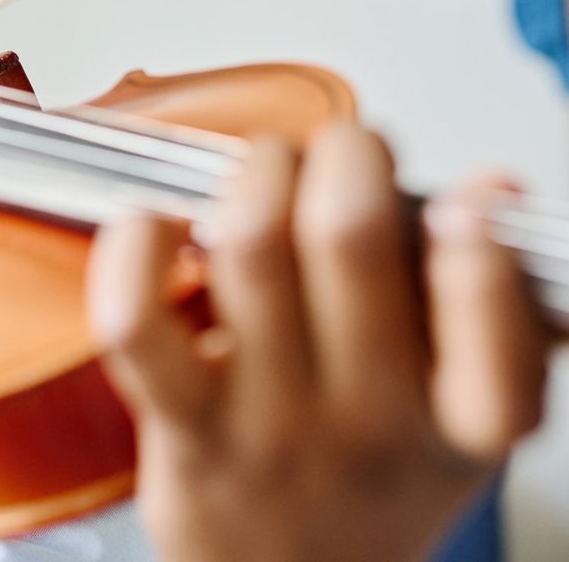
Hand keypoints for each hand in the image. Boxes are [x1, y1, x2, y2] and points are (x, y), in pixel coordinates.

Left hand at [87, 122, 547, 561]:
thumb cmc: (366, 473)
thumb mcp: (460, 407)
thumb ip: (491, 306)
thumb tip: (492, 188)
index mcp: (463, 417)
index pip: (494, 336)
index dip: (477, 251)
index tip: (460, 205)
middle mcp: (369, 420)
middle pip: (349, 237)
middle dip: (341, 155)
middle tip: (336, 156)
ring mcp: (269, 424)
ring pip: (251, 250)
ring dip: (251, 176)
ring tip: (260, 177)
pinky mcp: (181, 425)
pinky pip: (136, 321)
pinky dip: (134, 246)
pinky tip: (155, 224)